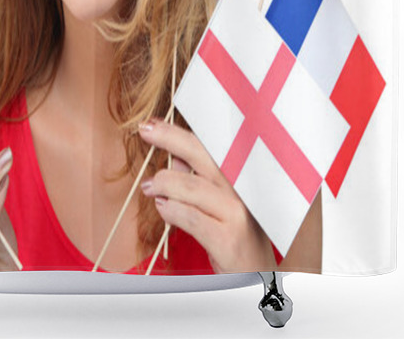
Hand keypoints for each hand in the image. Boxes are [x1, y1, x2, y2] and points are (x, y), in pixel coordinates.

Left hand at [138, 119, 275, 272]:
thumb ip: (198, 180)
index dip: (178, 132)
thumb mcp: (219, 203)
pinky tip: (162, 208)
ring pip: (192, 187)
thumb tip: (174, 157)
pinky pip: (192, 218)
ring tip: (149, 187)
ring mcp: (237, 212)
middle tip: (144, 130)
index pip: (206, 145)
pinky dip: (172, 211)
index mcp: (238, 176)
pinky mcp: (229, 238)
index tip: (153, 123)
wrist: (260, 279)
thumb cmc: (236, 236)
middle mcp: (241, 189)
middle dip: (170, 139)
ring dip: (164, 183)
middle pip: (201, 154)